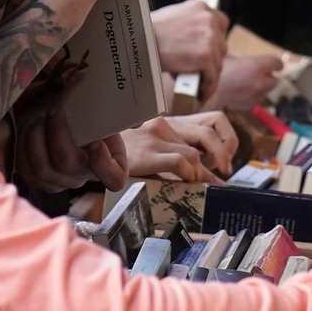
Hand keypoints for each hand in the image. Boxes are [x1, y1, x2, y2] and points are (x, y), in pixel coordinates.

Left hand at [14, 109, 128, 192]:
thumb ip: (122, 115)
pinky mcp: (41, 181)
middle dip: (58, 135)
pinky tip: (29, 130)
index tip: (95, 142)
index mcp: (112, 164)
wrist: (73, 121)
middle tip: (55, 111)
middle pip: (68, 166)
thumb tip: (134, 115)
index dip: (103, 165)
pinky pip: (28, 172)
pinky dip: (25, 150)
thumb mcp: (111, 114)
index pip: (114, 180)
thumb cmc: (94, 117)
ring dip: (36, 141)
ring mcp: (63, 182)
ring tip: (39, 119)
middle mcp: (87, 177)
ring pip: (43, 170)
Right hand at [121, 113, 237, 180]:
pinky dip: (188, 174)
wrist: (86, 152)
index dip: (221, 147)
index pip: (207, 125)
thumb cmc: (115, 155)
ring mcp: (155, 138)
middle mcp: (162, 125)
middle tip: (222, 182)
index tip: (225, 166)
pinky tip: (185, 183)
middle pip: (205, 139)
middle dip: (218, 160)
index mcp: (165, 122)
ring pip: (194, 154)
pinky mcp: (147, 153)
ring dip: (200, 174)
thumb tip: (196, 175)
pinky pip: (180, 161)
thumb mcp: (145, 149)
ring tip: (200, 187)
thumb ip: (168, 154)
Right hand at [151, 0, 229, 89]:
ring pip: (217, 64)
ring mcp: (209, 37)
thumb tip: (197, 43)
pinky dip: (206, 87)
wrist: (136, 42)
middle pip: (221, 46)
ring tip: (192, 83)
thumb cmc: (147, 34)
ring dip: (206, 75)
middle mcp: (208, 18)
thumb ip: (189, 25)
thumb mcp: (173, 19)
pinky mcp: (206, 56)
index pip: (221, 24)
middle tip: (196, 71)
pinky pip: (212, 77)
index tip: (208, 53)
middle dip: (210, 60)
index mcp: (200, 7)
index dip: (215, 41)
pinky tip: (199, 93)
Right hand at [209, 54, 283, 109]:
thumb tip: (251, 63)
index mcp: (257, 66)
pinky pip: (256, 100)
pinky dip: (252, 97)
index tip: (272, 65)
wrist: (203, 91)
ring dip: (260, 88)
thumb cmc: (213, 70)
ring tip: (247, 84)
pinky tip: (241, 93)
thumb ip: (245, 61)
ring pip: (265, 92)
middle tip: (257, 75)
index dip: (275, 64)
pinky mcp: (249, 105)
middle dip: (268, 78)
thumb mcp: (230, 58)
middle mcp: (260, 82)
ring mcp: (256, 96)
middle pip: (274, 80)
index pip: (277, 64)